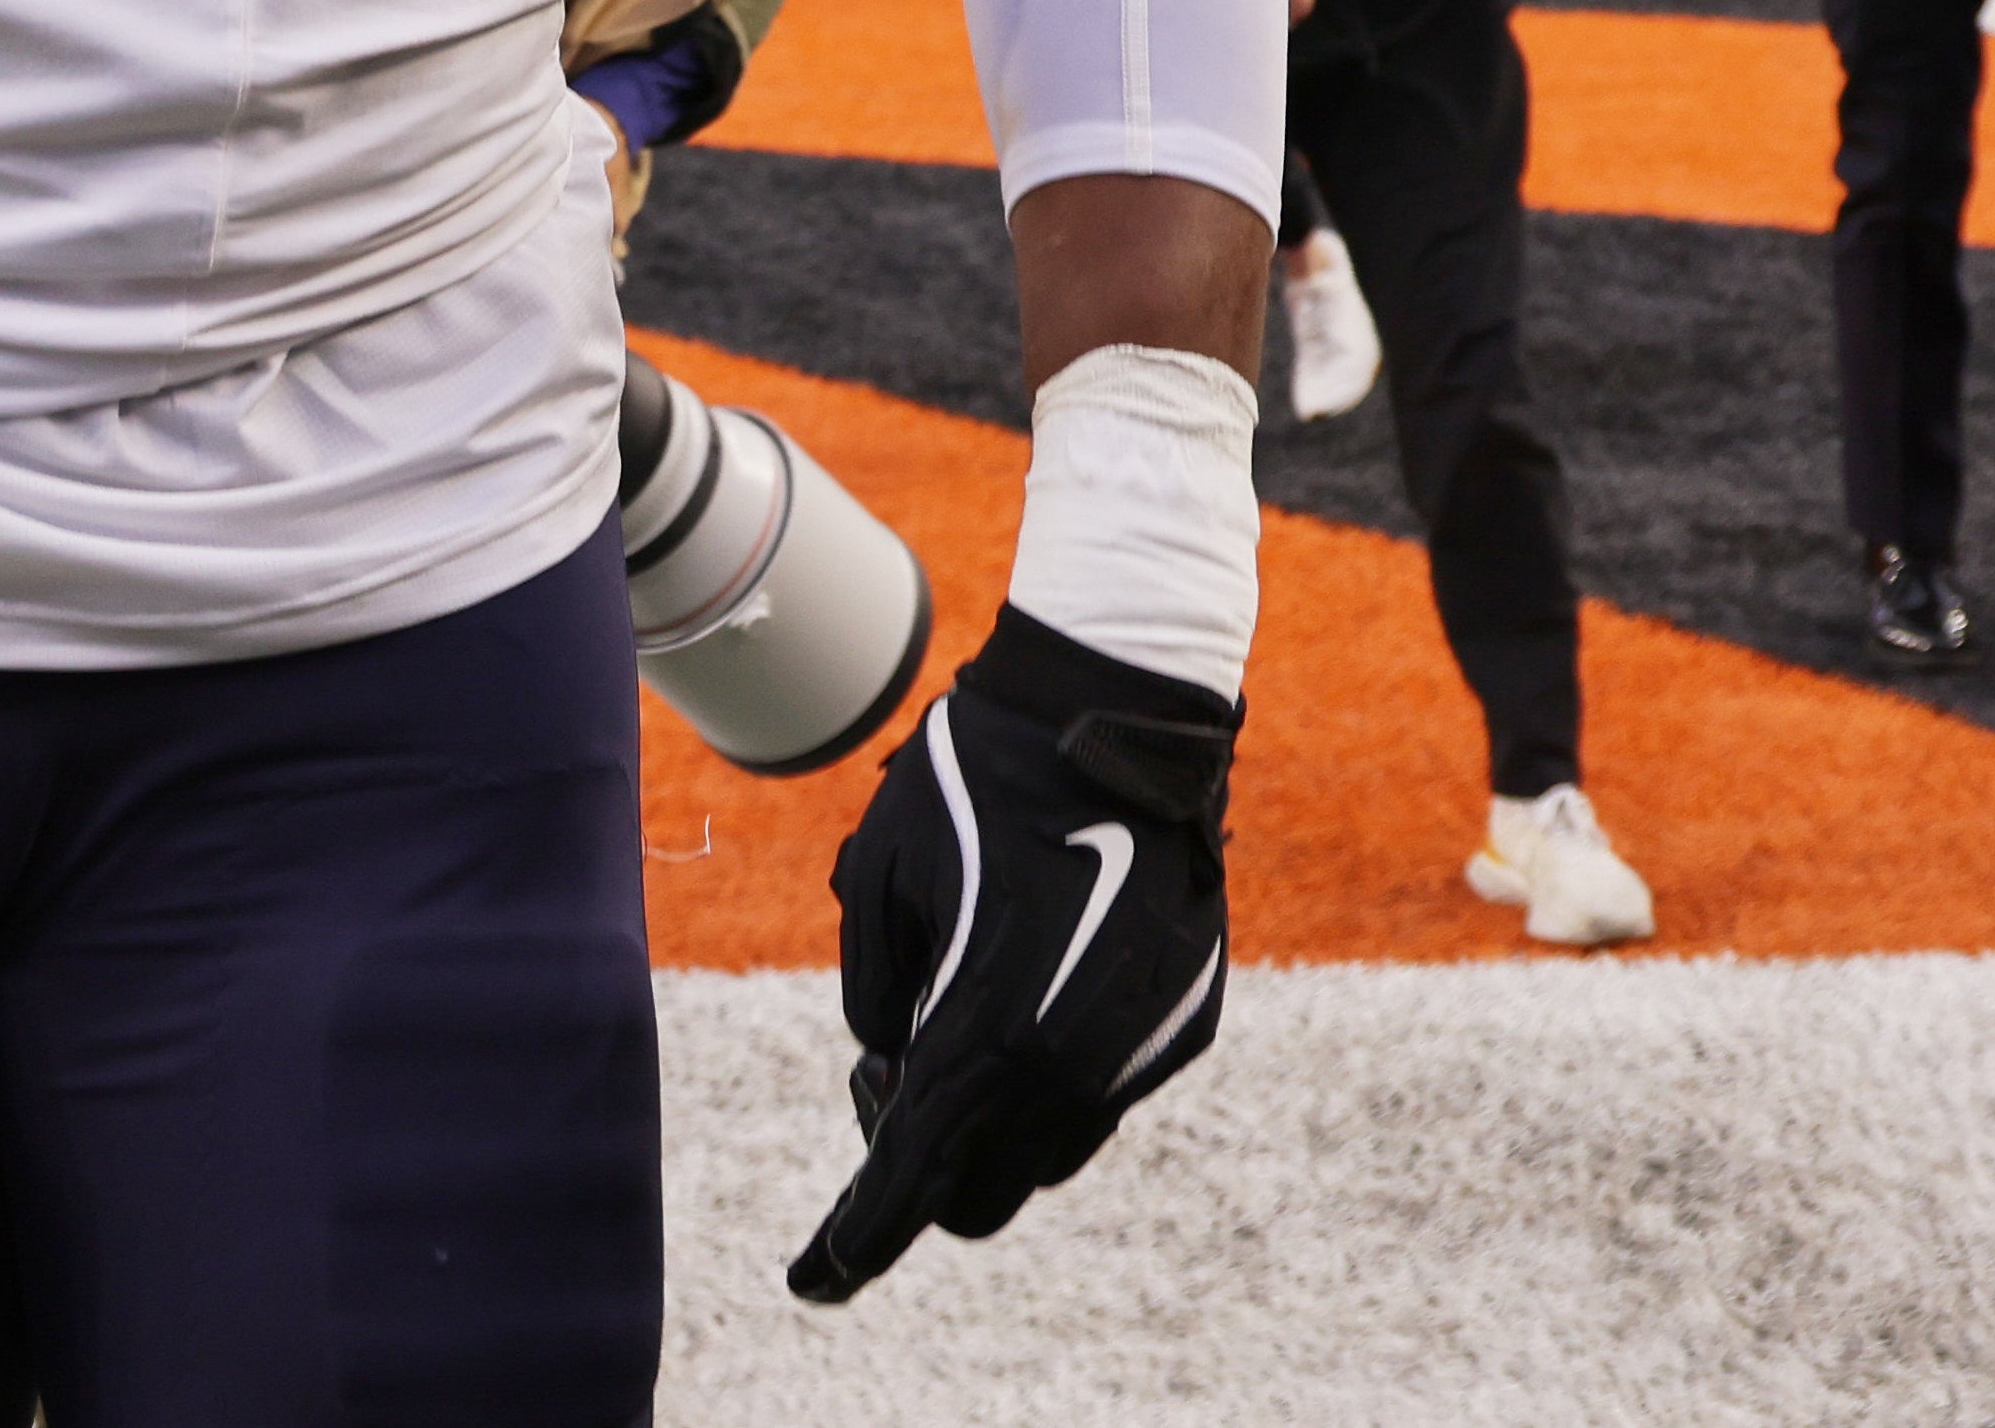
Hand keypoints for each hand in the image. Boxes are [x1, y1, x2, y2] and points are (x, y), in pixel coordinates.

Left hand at [791, 611, 1241, 1303]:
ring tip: (950, 1025)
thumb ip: (873, 994)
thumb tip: (890, 1058)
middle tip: (882, 1083)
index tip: (814, 1279)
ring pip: (1045, 1152)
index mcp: (984, 1038)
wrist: (1113, 715)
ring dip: (988, 1124)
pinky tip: (1024, 992)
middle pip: (978, 1192)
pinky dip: (1049, 1078)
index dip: (853, 1241)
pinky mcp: (1180, 1028)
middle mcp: (1070, 1070)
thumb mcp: (877, 882)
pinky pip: (1098, 1094)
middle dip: (919, 1166)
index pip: (907, 1179)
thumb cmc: (974, 783)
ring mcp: (1135, 1055)